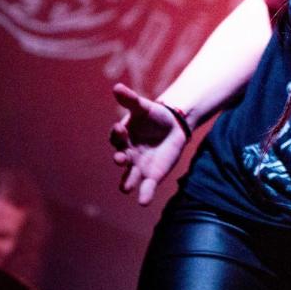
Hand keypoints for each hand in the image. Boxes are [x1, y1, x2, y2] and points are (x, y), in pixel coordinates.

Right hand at [109, 83, 188, 205]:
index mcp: (123, 136)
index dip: (118, 133)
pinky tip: (143, 202)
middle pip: (121, 158)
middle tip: (120, 158)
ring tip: (127, 188)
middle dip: (120, 158)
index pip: (117, 137)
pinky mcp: (152, 176)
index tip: (121, 128)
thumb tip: (116, 87)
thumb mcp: (144, 107)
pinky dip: (144, 195)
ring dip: (127, 182)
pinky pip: (146, 187)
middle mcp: (127, 153)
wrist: (173, 126)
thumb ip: (130, 100)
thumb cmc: (154, 115)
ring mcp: (138, 166)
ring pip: (129, 177)